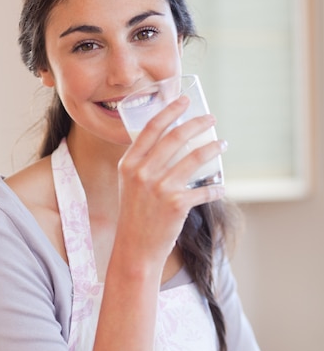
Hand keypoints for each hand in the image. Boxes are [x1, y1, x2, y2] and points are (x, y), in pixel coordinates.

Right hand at [117, 96, 226, 263]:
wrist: (135, 249)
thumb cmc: (134, 217)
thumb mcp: (128, 186)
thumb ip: (141, 164)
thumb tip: (168, 143)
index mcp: (129, 164)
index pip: (152, 128)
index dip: (170, 110)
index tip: (183, 100)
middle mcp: (142, 173)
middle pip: (175, 137)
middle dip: (197, 123)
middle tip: (210, 118)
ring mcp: (160, 188)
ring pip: (195, 158)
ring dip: (213, 148)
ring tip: (222, 144)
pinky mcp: (176, 204)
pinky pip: (204, 190)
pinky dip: (215, 189)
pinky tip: (220, 187)